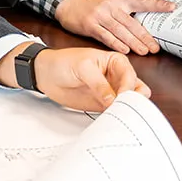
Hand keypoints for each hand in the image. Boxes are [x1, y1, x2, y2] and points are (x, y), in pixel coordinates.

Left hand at [32, 47, 150, 111]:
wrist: (46, 74)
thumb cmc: (62, 62)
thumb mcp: (82, 67)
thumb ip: (98, 83)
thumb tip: (112, 100)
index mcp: (116, 61)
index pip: (130, 76)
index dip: (128, 88)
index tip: (120, 97)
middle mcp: (117, 77)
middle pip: (136, 90)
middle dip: (132, 100)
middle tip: (122, 108)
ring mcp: (111, 91)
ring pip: (129, 102)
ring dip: (126, 109)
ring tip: (117, 114)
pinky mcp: (103, 104)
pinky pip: (115, 111)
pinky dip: (116, 116)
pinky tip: (111, 118)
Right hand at [54, 0, 173, 54]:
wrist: (68, 4)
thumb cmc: (93, 7)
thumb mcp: (110, 4)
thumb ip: (125, 13)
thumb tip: (144, 29)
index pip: (142, 2)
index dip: (157, 5)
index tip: (172, 8)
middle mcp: (111, 5)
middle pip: (132, 23)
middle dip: (145, 37)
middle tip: (155, 47)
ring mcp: (100, 15)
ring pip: (121, 31)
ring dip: (134, 43)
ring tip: (144, 51)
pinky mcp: (90, 25)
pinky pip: (106, 36)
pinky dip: (116, 44)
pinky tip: (125, 50)